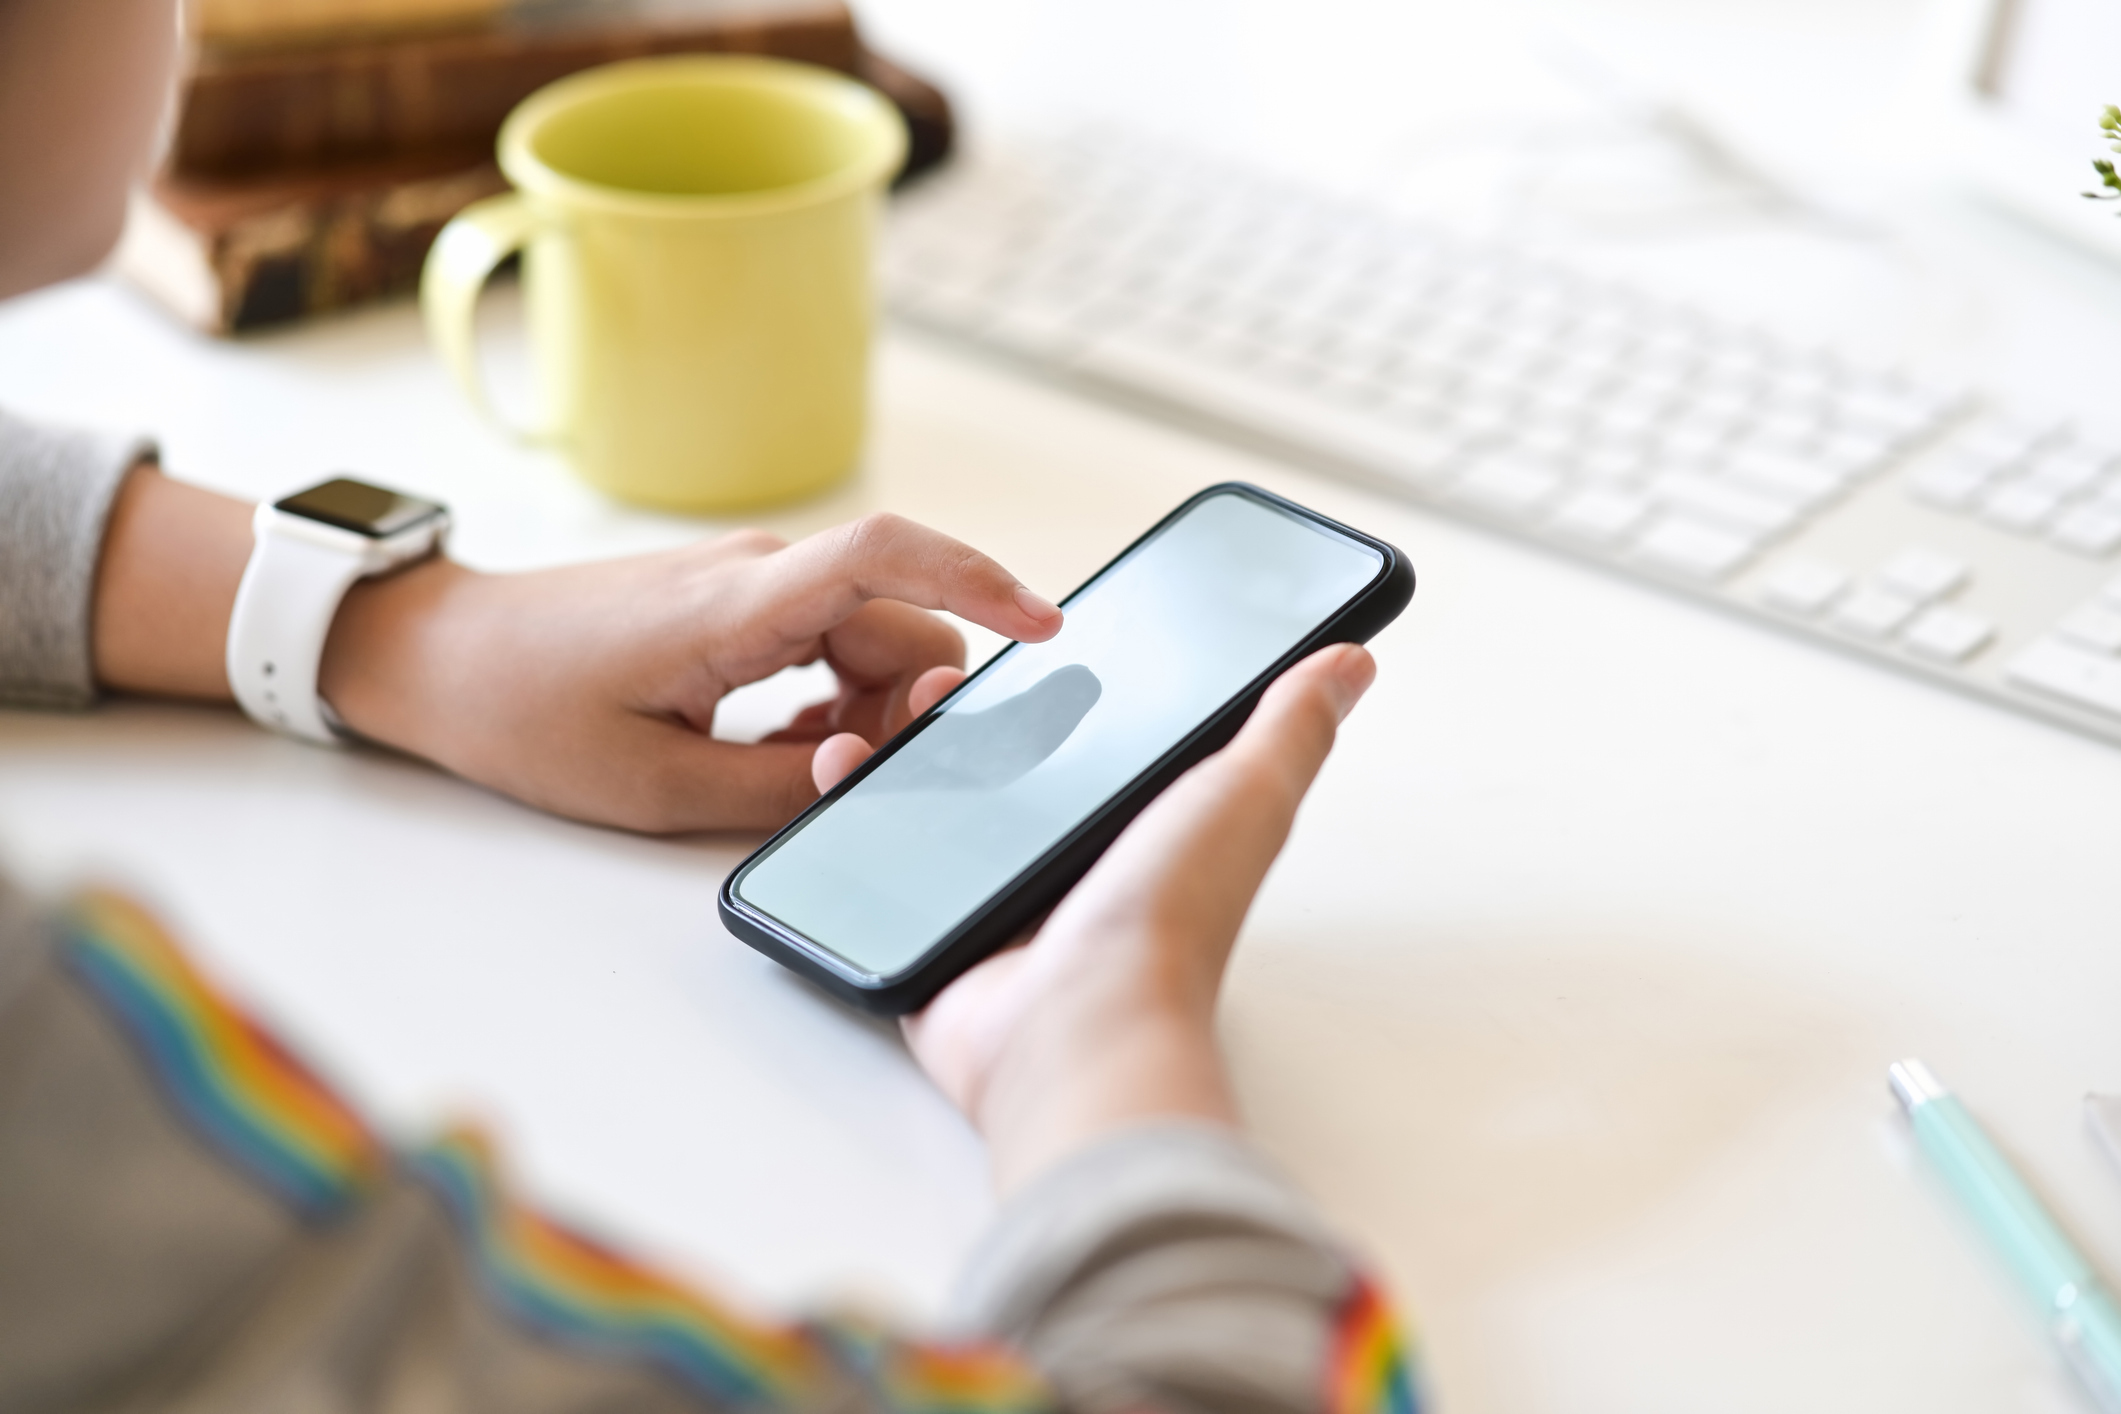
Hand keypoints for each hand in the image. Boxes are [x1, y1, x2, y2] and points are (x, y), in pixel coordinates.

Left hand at [320, 513, 1061, 830]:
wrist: (437, 654)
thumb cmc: (523, 711)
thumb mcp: (653, 785)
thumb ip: (777, 793)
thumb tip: (867, 785)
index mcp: (738, 604)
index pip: (887, 558)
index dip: (981, 582)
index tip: (1048, 628)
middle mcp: (757, 573)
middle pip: (902, 622)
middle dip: (918, 705)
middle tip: (857, 774)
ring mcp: (748, 584)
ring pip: (873, 638)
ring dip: (875, 708)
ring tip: (806, 769)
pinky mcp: (736, 605)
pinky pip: (830, 642)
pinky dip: (839, 698)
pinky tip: (792, 747)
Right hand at [814, 643, 1377, 1190]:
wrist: (1076, 1028)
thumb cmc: (1166, 919)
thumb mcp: (1242, 794)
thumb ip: (1287, 724)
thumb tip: (1351, 657)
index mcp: (1140, 824)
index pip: (1095, 733)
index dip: (1059, 679)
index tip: (1027, 631)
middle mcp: (1071, 861)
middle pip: (1005, 762)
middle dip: (966, 709)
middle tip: (938, 674)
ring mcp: (998, 899)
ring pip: (936, 803)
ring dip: (903, 748)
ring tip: (877, 709)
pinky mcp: (934, 933)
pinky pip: (879, 861)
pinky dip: (852, 810)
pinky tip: (839, 768)